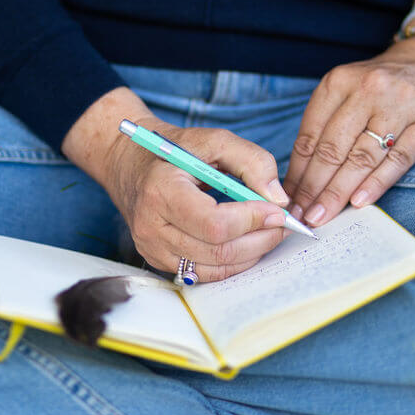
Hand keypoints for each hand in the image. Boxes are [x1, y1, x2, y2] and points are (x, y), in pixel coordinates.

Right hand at [61, 89, 291, 282]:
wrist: (131, 163)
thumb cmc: (176, 150)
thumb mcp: (215, 140)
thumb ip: (252, 161)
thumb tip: (279, 199)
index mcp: (161, 191)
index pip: (214, 223)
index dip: (251, 220)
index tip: (277, 210)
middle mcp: (151, 226)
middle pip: (218, 250)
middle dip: (259, 239)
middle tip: (282, 224)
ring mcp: (152, 248)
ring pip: (214, 268)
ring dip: (250, 254)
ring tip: (269, 232)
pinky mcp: (157, 260)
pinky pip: (204, 273)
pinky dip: (232, 263)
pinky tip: (247, 243)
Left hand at [282, 18, 414, 226]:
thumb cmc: (386, 83)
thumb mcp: (349, 89)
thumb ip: (327, 124)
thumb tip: (300, 176)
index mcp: (339, 81)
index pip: (310, 136)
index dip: (296, 173)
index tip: (286, 199)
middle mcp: (367, 89)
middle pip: (332, 149)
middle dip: (312, 188)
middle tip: (299, 216)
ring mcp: (400, 104)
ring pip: (361, 157)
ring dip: (338, 193)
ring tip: (322, 216)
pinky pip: (399, 159)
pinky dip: (377, 183)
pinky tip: (359, 202)